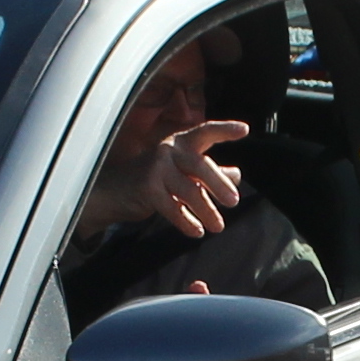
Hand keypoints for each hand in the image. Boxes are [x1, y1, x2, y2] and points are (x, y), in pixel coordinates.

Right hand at [128, 117, 247, 239]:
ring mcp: (156, 168)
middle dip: (219, 184)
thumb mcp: (182, 171)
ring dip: (207, 211)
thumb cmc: (153, 177)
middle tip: (234, 202)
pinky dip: (186, 222)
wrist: (115, 191)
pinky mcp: (147, 188)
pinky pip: (173, 208)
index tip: (244, 130)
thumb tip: (237, 174)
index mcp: (180, 142)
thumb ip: (209, 171)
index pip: (205, 132)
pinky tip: (197, 231)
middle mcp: (169, 150)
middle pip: (201, 165)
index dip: (224, 130)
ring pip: (189, 191)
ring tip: (218, 227)